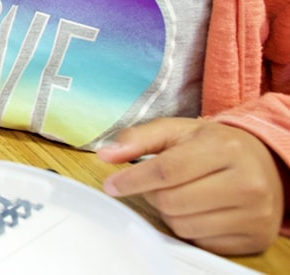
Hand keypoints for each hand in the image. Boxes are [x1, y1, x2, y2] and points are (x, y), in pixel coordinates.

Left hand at [99, 118, 284, 255]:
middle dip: (153, 194)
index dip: (133, 180)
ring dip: (169, 213)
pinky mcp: (255, 239)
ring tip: (180, 194)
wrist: (267, 166)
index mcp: (224, 148)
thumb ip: (139, 138)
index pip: (167, 170)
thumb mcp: (178, 131)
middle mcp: (246, 183)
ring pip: (183, 226)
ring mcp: (254, 214)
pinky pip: (201, 242)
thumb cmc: (215, 146)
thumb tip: (106, 155)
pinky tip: (198, 210)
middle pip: (172, 202)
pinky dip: (189, 229)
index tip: (111, 186)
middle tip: (157, 184)